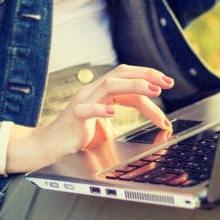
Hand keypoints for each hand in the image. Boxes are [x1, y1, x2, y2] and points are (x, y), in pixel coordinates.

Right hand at [5, 64, 173, 174]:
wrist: (52, 146)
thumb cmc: (80, 137)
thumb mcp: (109, 130)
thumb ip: (127, 126)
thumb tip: (153, 132)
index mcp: (102, 92)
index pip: (129, 80)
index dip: (149, 82)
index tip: (167, 86)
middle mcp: (94, 91)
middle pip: (121, 73)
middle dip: (146, 75)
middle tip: (166, 83)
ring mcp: (83, 101)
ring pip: (110, 85)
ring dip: (134, 86)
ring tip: (153, 91)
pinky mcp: (75, 116)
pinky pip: (87, 109)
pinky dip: (100, 110)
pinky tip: (113, 114)